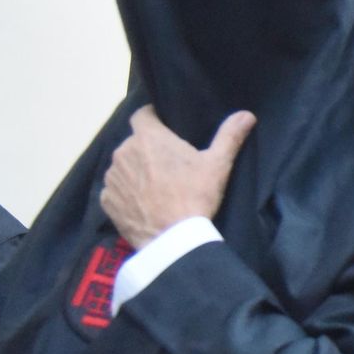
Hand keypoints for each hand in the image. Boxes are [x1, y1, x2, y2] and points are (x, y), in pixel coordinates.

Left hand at [100, 105, 256, 248]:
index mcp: (148, 137)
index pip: (142, 114)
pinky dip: (127, 194)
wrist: (173, 239)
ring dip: (136, 172)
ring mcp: (112, 177)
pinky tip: (144, 205)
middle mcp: (123, 151)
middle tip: (169, 166)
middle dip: (148, 150)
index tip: (166, 128)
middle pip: (135, 143)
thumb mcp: (218, 165)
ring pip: (124, 167)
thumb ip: (229, 136)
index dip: (153, 118)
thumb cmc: (196, 196)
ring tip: (156, 188)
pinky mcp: (106, 200)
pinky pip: (116, 190)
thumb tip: (247, 114)